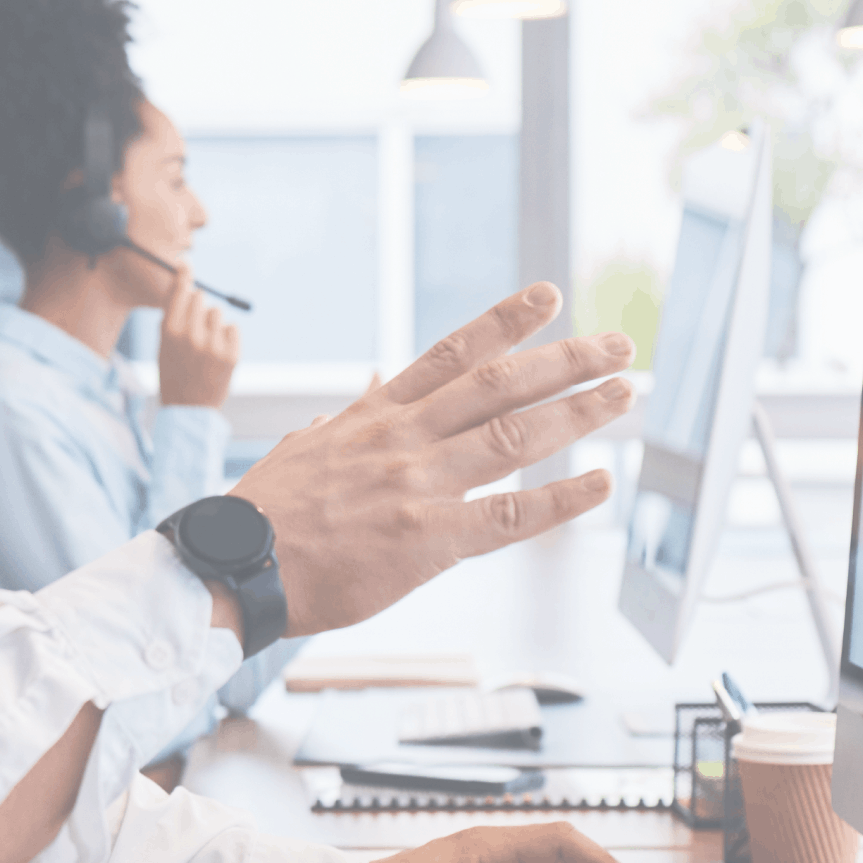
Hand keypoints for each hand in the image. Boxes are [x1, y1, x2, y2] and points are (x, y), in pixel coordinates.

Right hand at [156, 264, 238, 408]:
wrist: (189, 408)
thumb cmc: (173, 372)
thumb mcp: (163, 343)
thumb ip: (171, 313)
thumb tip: (184, 280)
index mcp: (169, 332)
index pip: (179, 291)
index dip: (184, 274)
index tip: (186, 263)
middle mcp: (191, 335)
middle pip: (200, 297)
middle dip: (197, 305)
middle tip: (194, 325)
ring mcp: (212, 345)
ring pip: (216, 313)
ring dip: (212, 323)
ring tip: (204, 346)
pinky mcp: (231, 354)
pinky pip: (232, 327)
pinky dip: (226, 336)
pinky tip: (216, 353)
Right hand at [229, 283, 631, 637]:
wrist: (237, 566)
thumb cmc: (264, 515)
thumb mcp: (302, 449)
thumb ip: (342, 424)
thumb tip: (360, 402)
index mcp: (375, 416)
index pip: (451, 353)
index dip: (505, 321)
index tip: (549, 296)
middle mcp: (403, 439)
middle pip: (499, 384)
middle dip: (565, 359)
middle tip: (617, 344)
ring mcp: (418, 486)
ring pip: (514, 437)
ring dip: (577, 411)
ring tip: (624, 394)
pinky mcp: (428, 541)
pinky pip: (510, 518)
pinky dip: (562, 500)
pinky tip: (600, 484)